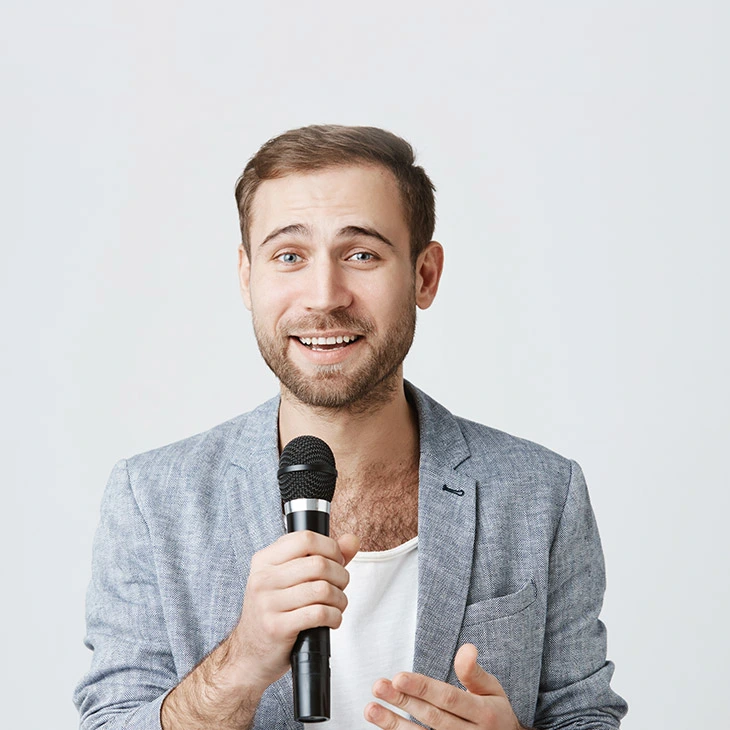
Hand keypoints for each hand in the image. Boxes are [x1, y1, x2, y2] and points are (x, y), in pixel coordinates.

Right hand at [228, 530, 359, 692]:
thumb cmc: (276, 612)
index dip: (330, 547)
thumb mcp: (290, 579)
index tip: (337, 560)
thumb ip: (324, 557)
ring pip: (322, 589)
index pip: (305, 538)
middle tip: (341, 586)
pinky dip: (334, 616)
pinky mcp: (277, 627)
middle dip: (341, 575)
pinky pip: (319, 613)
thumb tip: (352, 540)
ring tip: (337, 604)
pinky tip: (332, 619)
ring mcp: (267, 603)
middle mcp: (263, 579)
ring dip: (340, 598)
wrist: (249, 654)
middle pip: (319, 564)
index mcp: (264, 560)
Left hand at [365, 644, 522, 728]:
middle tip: (378, 686)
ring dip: (394, 724)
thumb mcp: (492, 691)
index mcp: (483, 713)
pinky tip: (384, 727)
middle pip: (432, 717)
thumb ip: (474, 672)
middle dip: (402, 702)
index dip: (423, 688)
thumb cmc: (495, 714)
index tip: (398, 677)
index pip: (448, 699)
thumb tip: (467, 648)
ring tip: (371, 709)